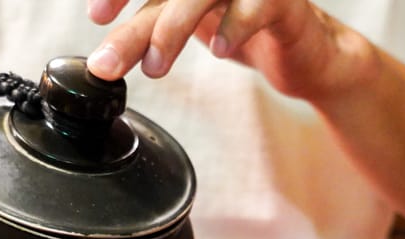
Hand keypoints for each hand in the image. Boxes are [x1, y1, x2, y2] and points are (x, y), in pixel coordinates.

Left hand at [86, 0, 353, 100]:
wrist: (308, 53)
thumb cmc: (244, 28)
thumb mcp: (188, 24)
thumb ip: (149, 25)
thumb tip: (102, 53)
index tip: (95, 17)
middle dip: (134, 25)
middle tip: (109, 63)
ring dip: (173, 29)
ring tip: (155, 67)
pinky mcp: (285, 2)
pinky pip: (257, 8)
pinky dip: (235, 27)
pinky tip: (219, 52)